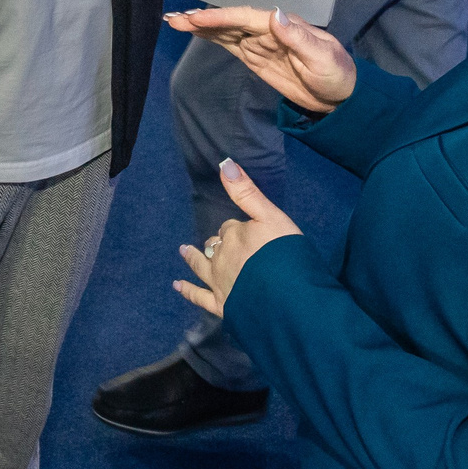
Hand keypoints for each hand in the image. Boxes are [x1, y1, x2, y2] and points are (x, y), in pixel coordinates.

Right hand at [162, 3, 355, 113]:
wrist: (341, 95)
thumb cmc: (336, 73)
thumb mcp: (322, 56)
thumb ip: (298, 38)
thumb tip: (274, 15)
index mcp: (281, 26)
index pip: (245, 18)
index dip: (220, 17)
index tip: (197, 19)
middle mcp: (267, 30)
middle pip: (229, 21)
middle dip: (202, 20)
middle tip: (174, 18)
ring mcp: (260, 43)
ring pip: (225, 31)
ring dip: (200, 27)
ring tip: (174, 21)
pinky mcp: (255, 57)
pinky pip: (230, 44)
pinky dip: (211, 37)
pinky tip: (195, 33)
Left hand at [174, 161, 303, 318]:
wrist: (290, 297)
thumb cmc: (286, 254)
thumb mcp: (272, 216)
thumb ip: (247, 192)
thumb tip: (224, 163)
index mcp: (234, 234)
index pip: (230, 227)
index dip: (239, 229)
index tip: (248, 233)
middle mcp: (221, 256)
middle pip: (217, 245)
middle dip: (219, 243)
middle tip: (221, 244)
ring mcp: (219, 282)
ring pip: (202, 266)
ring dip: (193, 258)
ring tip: (184, 250)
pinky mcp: (221, 305)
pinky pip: (199, 297)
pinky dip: (187, 290)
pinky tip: (177, 285)